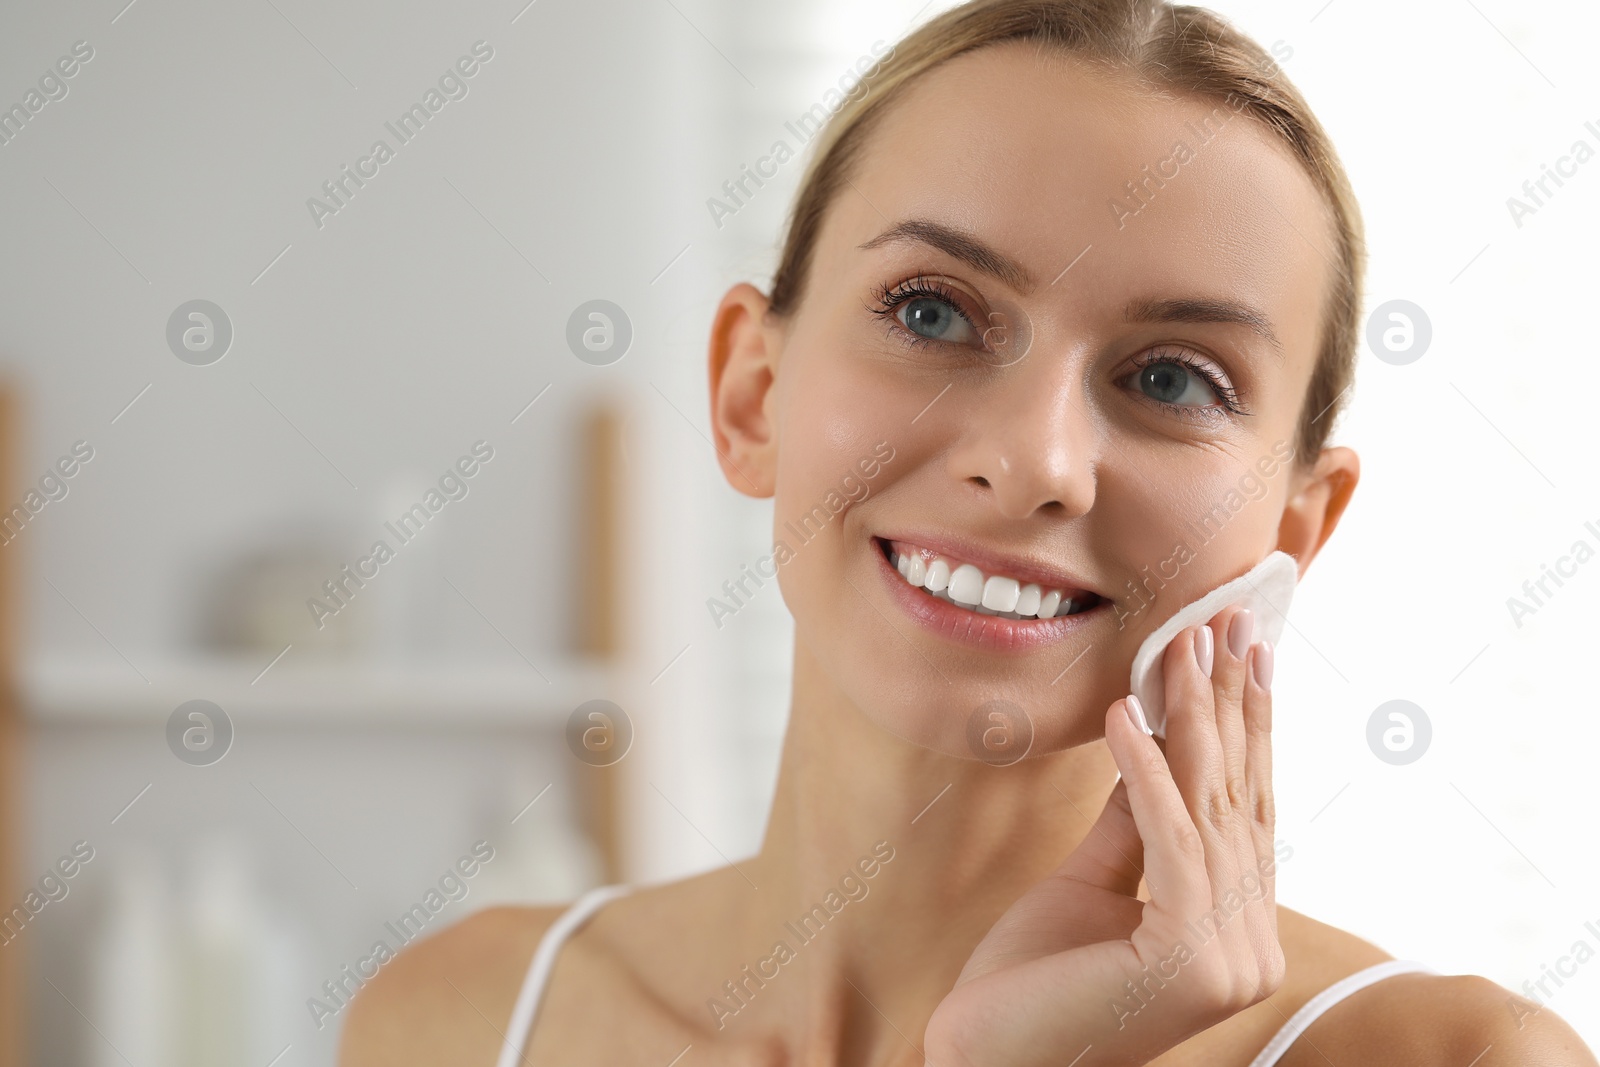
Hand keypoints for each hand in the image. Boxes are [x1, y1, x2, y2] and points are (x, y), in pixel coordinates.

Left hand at [925, 607, 1282, 1066]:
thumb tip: (1148, 734)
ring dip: (1193, 717)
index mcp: (1236, 930)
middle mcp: (1250, 947)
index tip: (1241, 650)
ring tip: (1181, 644)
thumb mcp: (1091, 881)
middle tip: (1234, 620)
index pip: (1245, 808)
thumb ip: (1132, 820)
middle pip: (1240, 799)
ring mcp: (1230, 959)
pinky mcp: (1190, 958)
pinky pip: (1172, 841)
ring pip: (1212, 810)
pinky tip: (1125, 714)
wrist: (985, 1058)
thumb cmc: (1031, 979)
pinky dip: (1146, 773)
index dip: (1244, 725)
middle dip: (1233, 703)